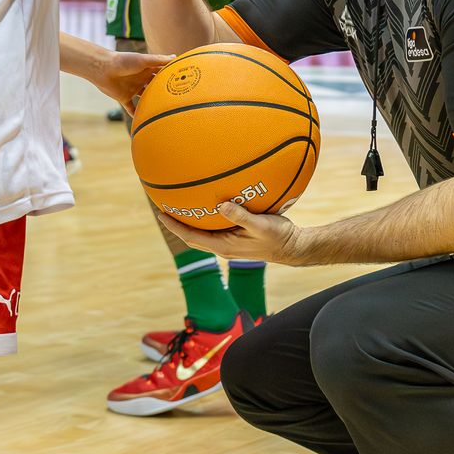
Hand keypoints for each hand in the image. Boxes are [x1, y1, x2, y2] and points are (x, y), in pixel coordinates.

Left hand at [91, 49, 172, 113]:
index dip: (172, 77)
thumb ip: (159, 60)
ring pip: (146, 98)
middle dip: (165, 92)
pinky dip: (137, 114)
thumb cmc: (123, 61)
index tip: (185, 82)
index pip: (162, 73)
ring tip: (165, 112)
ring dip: (153, 104)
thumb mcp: (144, 60)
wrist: (102, 68)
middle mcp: (141, 79)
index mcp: (147, 69)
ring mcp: (133, 89)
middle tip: (179, 100)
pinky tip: (144, 121)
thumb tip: (176, 57)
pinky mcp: (123, 97)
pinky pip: (132, 108)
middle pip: (156, 87)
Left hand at [155, 200, 303, 264]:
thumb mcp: (261, 224)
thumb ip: (241, 216)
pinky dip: (205, 222)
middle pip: (192, 238)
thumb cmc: (279, 236)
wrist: (293, 248)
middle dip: (176, 225)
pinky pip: (213, 231)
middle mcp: (222, 247)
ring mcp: (229, 245)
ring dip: (189, 224)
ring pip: (202, 235)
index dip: (174, 226)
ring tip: (180, 208)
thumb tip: (221, 205)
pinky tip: (208, 208)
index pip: (191, 237)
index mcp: (223, 246)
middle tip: (164, 209)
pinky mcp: (236, 240)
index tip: (160, 214)